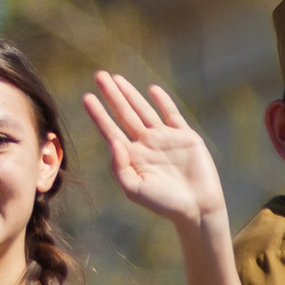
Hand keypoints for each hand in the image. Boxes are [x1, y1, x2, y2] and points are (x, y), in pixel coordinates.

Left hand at [81, 72, 226, 231]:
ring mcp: (165, 138)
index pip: (110, 130)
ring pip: (143, 110)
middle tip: (99, 76)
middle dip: (112, 95)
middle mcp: (145, 144)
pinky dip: (163, 101)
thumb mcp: (134, 188)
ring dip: (131, 94)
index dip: (98, 114)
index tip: (86, 97)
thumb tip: (114, 142)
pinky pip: (172, 114)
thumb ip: (119, 167)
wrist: (197, 208)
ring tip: (116, 78)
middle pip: (124, 114)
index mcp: (131, 157)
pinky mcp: (185, 136)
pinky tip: (152, 89)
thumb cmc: (163, 203)